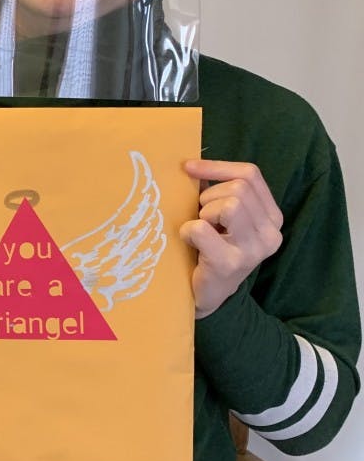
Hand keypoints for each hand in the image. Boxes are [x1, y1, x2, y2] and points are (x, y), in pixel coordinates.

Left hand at [180, 159, 282, 317]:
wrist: (207, 297)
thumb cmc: (211, 250)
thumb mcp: (225, 219)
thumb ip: (220, 192)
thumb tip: (193, 163)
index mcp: (272, 217)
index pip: (251, 174)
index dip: (217, 166)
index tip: (189, 168)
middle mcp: (271, 233)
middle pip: (239, 188)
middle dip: (209, 197)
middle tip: (201, 217)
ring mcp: (253, 250)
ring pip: (229, 204)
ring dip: (203, 213)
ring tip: (200, 229)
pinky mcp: (230, 263)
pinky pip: (202, 228)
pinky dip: (188, 230)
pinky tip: (189, 241)